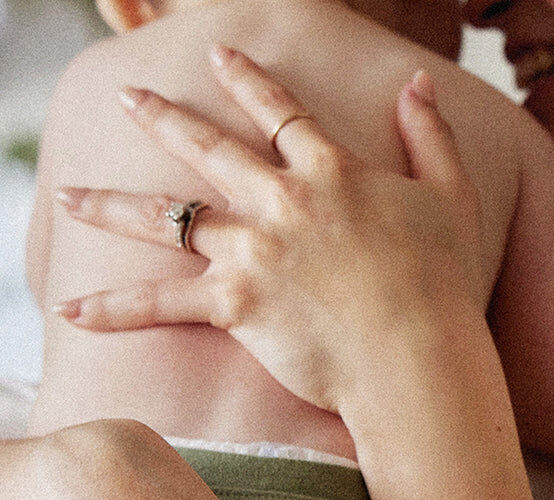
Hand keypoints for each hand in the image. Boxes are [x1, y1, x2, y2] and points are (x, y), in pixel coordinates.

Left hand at [53, 46, 484, 417]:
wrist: (417, 355)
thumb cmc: (443, 285)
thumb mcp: (452, 197)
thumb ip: (432, 135)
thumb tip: (419, 81)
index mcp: (331, 172)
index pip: (280, 112)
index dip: (246, 81)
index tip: (217, 55)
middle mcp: (281, 201)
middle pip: (208, 149)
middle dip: (162, 118)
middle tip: (127, 96)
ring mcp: (253, 251)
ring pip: (167, 217)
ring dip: (111, 206)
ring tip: (67, 196)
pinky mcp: (234, 305)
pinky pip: (160, 304)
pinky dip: (113, 309)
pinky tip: (70, 309)